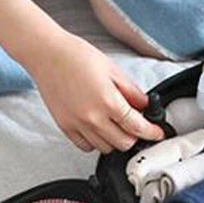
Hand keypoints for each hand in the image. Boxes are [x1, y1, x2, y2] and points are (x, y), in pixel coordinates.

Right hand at [24, 29, 163, 152]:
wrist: (46, 54)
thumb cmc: (76, 56)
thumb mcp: (112, 70)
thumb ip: (131, 91)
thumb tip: (145, 106)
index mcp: (107, 101)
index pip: (137, 126)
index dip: (151, 132)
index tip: (157, 134)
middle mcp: (92, 117)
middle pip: (123, 143)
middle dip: (134, 137)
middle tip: (135, 127)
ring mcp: (77, 124)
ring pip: (105, 148)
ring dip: (115, 140)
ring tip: (115, 125)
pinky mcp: (65, 127)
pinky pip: (85, 146)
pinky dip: (96, 142)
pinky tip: (98, 128)